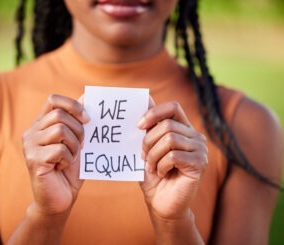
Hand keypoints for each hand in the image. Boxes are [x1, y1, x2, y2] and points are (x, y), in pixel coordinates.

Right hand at [22, 94, 89, 215]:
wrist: (60, 199)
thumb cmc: (69, 170)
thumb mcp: (77, 141)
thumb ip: (79, 121)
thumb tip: (86, 96)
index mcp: (42, 124)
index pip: (53, 99)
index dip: (72, 105)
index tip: (87, 119)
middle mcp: (32, 131)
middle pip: (60, 115)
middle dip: (79, 130)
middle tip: (82, 145)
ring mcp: (29, 145)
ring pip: (60, 130)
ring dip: (74, 145)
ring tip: (71, 157)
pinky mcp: (33, 159)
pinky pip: (59, 149)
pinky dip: (69, 158)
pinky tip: (63, 167)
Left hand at [138, 100, 207, 221]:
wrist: (161, 203)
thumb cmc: (153, 175)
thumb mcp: (147, 148)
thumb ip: (149, 126)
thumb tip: (146, 97)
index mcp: (183, 129)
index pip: (173, 107)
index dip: (154, 112)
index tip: (138, 125)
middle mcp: (195, 136)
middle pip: (167, 125)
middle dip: (148, 141)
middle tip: (143, 157)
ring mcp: (200, 149)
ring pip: (170, 139)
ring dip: (153, 155)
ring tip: (152, 167)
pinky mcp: (200, 163)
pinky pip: (174, 155)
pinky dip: (161, 165)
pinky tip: (162, 173)